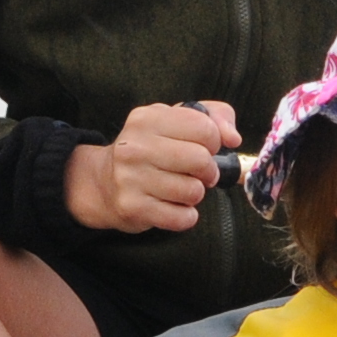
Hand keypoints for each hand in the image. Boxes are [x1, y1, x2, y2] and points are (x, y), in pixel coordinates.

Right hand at [67, 100, 245, 235]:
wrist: (103, 183)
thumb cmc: (149, 149)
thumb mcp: (175, 121)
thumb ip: (214, 117)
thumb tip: (233, 139)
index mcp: (148, 119)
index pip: (204, 128)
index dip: (214, 142)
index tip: (204, 148)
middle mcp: (135, 146)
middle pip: (201, 161)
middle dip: (208, 171)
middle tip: (198, 174)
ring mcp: (131, 178)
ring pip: (194, 192)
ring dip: (195, 194)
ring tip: (179, 189)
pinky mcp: (133, 208)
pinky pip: (182, 218)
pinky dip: (185, 216)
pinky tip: (173, 207)